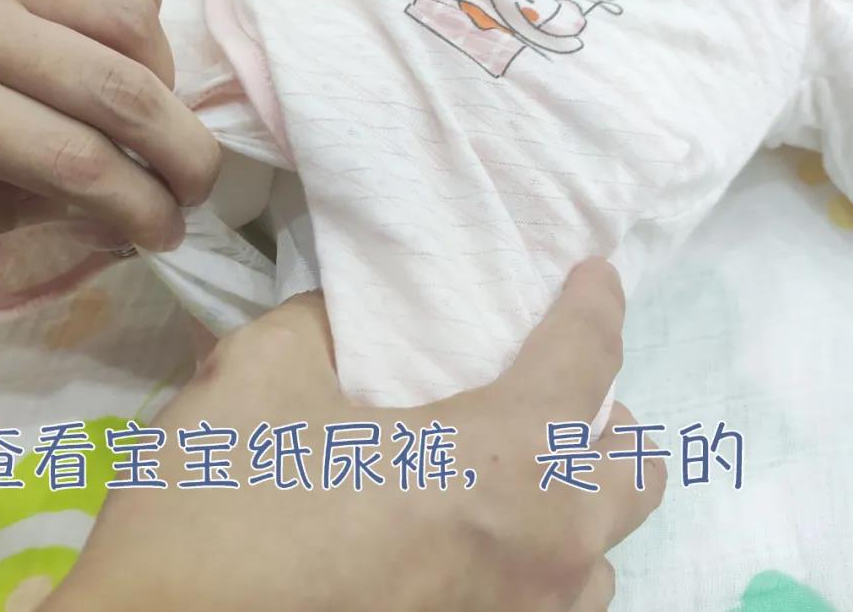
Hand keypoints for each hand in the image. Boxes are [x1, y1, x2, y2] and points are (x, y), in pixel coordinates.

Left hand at [0, 0, 218, 250]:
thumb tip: (77, 209)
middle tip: (194, 189)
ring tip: (147, 116)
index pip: (71, 163)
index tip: (164, 237)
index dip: (138, 211)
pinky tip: (129, 36)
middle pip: (121, 89)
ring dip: (164, 80)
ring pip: (128, 13)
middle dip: (184, 155)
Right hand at [41, 259, 662, 610]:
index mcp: (502, 468)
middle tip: (554, 390)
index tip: (596, 275)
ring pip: (597, 556)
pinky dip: (537, 563)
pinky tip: (471, 548)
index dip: (595, 306)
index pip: (584, 363)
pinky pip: (548, 609)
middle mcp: (542, 558)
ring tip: (511, 475)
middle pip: (633, 477)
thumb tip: (352, 322)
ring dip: (574, 501)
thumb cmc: (219, 511)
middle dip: (609, 421)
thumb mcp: (257, 375)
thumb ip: (323, 326)